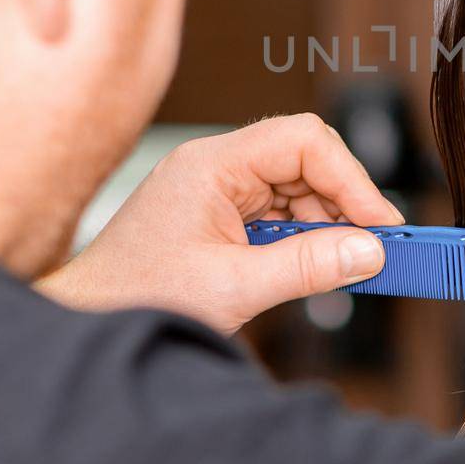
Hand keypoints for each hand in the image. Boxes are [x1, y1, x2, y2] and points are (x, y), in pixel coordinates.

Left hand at [38, 115, 402, 332]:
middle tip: (372, 248)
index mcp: (212, 165)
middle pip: (304, 161)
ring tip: (341, 265)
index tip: (379, 223)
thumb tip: (370, 251)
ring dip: (325, 224)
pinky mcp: (219, 216)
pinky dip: (303, 238)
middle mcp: (216, 167)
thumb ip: (308, 267)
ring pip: (296, 188)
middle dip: (342, 203)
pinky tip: (311, 267)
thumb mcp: (234, 288)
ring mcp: (217, 190)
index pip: (303, 141)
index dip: (350, 178)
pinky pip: (278, 213)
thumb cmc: (137, 299)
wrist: (86, 322)